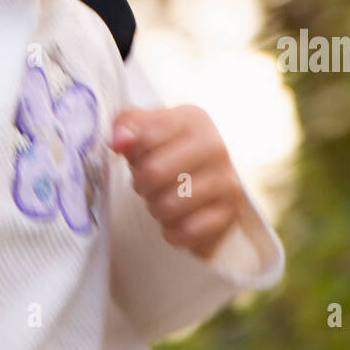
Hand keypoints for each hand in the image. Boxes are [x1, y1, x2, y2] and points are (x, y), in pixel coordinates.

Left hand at [110, 104, 244, 257]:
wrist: (204, 168)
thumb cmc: (169, 147)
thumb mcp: (147, 125)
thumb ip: (126, 124)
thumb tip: (119, 141)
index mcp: (192, 119)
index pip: (144, 138)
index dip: (132, 153)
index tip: (137, 156)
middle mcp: (215, 146)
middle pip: (153, 173)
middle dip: (141, 183)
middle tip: (146, 183)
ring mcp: (225, 180)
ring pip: (168, 205)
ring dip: (155, 208)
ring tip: (161, 198)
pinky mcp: (229, 212)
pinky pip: (188, 230)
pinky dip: (173, 230)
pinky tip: (174, 219)